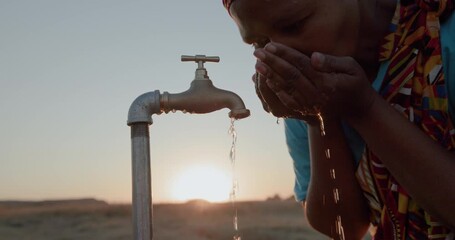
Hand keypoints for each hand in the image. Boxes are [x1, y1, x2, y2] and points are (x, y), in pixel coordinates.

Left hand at [254, 42, 375, 120]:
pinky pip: (286, 100)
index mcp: (327, 83)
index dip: (285, 54)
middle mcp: (316, 95)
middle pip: (289, 76)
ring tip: (257, 64)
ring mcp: (309, 104)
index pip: (301, 65)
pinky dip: (275, 90)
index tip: (271, 45)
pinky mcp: (305, 110)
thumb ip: (332, 62)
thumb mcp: (351, 68)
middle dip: (272, 62)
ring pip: (285, 88)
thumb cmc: (354, 82)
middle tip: (257, 52)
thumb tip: (313, 57)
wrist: (356, 108)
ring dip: (269, 76)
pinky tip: (265, 80)